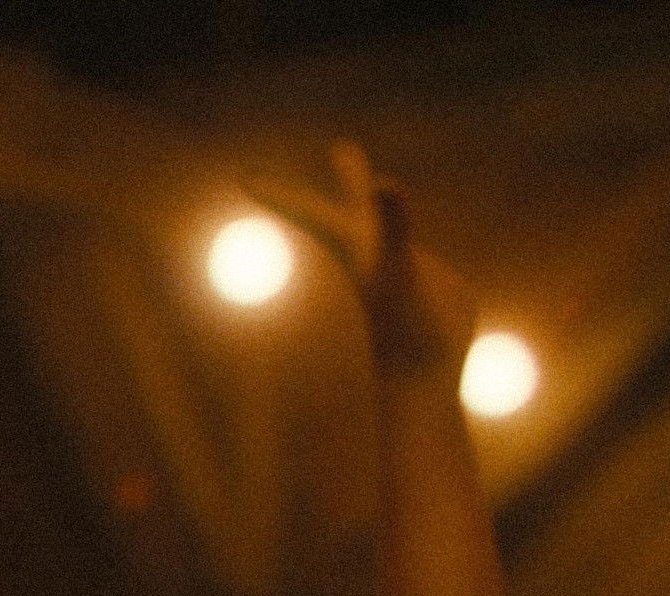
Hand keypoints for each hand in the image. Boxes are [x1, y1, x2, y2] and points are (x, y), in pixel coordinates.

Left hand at [259, 139, 474, 375]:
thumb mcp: (396, 266)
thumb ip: (392, 224)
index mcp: (356, 248)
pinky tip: (415, 232)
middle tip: (343, 146)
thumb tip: (384, 183)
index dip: (280, 193)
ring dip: (378, 203)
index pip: (310, 212)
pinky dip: (418, 237)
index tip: (243, 178)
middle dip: (350, 176)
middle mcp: (373, 255)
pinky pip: (415, 251)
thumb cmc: (405, 325)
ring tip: (380, 181)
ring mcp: (398, 269)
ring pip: (384, 227)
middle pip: (352, 208)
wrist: (424, 374)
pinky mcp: (427, 282)